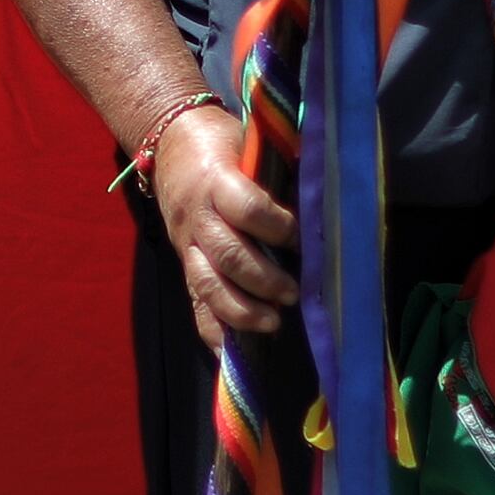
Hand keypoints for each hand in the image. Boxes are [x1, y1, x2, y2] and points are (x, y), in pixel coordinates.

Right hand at [147, 100, 294, 350]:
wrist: (168, 140)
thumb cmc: (223, 140)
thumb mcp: (250, 142)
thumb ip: (280, 169)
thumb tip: (326, 193)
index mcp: (216, 180)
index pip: (246, 208)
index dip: (276, 226)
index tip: (302, 238)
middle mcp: (197, 216)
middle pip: (227, 255)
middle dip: (262, 279)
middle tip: (293, 293)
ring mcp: (186, 242)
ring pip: (207, 283)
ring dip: (240, 309)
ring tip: (273, 324)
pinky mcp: (182, 261)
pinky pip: (193, 300)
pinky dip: (211, 329)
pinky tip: (230, 353)